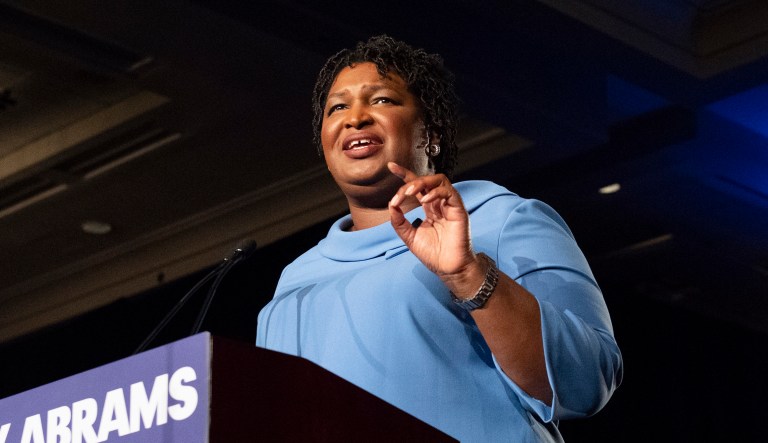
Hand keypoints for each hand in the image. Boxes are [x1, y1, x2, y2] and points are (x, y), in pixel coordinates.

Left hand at [387, 162, 478, 280]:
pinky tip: (425, 201)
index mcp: (429, 208)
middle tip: (401, 194)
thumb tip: (391, 205)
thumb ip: (399, 222)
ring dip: (422, 183)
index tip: (391, 166)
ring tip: (409, 193)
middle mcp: (439, 204)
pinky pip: (449, 192)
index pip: (417, 186)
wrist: (448, 268)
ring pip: (439, 180)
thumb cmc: (433, 255)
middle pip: (426, 181)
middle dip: (410, 181)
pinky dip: (435, 192)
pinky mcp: (458, 210)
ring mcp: (450, 205)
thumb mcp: (409, 237)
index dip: (405, 174)